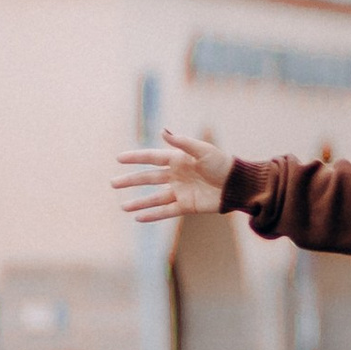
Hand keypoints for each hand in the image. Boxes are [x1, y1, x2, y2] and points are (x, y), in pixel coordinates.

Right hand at [112, 126, 231, 221]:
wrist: (238, 185)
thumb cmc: (222, 164)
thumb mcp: (203, 150)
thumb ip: (182, 143)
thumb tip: (163, 131)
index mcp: (178, 160)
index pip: (152, 158)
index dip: (136, 158)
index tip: (118, 158)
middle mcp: (176, 176)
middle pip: (148, 178)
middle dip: (131, 181)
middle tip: (113, 183)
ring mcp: (180, 191)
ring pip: (154, 198)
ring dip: (138, 202)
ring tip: (122, 206)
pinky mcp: (186, 206)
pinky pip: (166, 211)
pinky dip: (152, 215)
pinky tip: (138, 218)